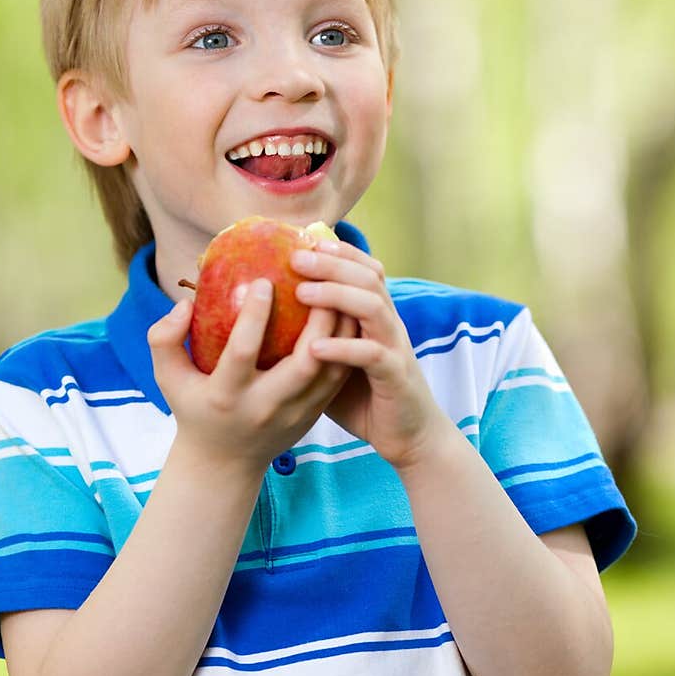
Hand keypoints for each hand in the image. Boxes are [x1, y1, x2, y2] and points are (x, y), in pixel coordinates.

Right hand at [146, 283, 356, 470]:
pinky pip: (338, 377)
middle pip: (303, 363)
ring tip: (342, 290)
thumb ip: (164, 339)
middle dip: (317, 321)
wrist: (224, 462)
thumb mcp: (168, 378)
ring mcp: (295, 414)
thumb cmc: (194, 408)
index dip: (254, 317)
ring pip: (331, 370)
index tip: (263, 281)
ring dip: (341, 330)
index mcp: (226, 396)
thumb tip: (186, 303)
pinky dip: (348, 345)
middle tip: (320, 282)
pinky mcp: (314, 414)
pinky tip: (348, 314)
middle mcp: (264, 407)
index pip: (242, 353)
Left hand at [290, 240, 447, 470]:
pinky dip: (343, 348)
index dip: (340, 252)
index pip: (365, 269)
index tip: (305, 240)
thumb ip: (315, 336)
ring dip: (337, 296)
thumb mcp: (335, 360)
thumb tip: (266, 322)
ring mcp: (395, 348)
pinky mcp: (396, 376)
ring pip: (372, 307)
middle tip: (296, 258)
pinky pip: (372, 355)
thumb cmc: (365, 396)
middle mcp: (389, 325)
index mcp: (377, 317)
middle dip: (332, 264)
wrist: (408, 435)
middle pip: (368, 278)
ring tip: (302, 293)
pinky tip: (315, 348)